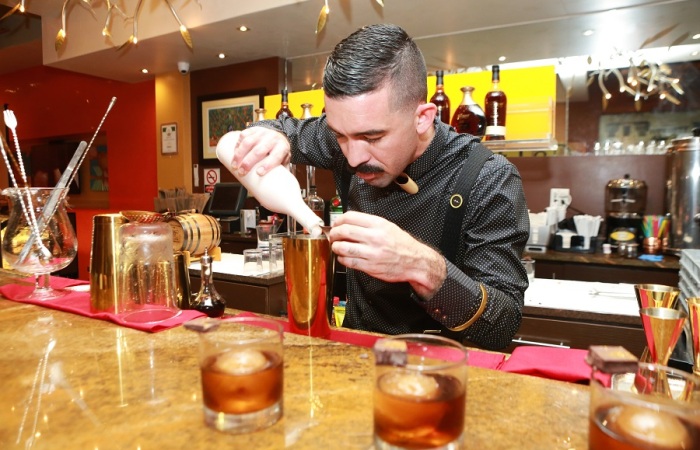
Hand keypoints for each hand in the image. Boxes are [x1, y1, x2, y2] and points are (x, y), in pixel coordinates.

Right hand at [228, 127, 290, 175]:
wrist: (279, 135)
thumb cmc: (280, 152)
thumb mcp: (284, 162)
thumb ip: (281, 174)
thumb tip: (276, 192)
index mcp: (282, 148)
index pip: (275, 156)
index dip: (267, 165)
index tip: (259, 173)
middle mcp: (272, 139)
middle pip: (259, 151)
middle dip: (248, 162)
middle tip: (241, 172)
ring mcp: (262, 133)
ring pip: (249, 142)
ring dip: (239, 154)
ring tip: (234, 165)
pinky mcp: (254, 129)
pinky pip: (244, 135)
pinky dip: (237, 144)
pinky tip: (234, 153)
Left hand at [329, 211, 445, 298]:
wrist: (415, 262)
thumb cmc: (402, 244)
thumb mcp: (388, 226)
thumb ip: (369, 224)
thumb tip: (348, 223)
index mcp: (378, 224)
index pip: (350, 217)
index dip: (338, 220)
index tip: (336, 224)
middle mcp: (374, 237)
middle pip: (344, 231)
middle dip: (334, 233)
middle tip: (333, 236)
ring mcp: (372, 253)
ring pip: (343, 247)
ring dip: (336, 247)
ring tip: (337, 246)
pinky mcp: (370, 267)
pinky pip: (349, 262)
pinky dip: (342, 259)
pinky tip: (344, 257)